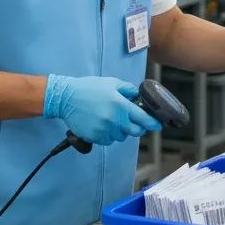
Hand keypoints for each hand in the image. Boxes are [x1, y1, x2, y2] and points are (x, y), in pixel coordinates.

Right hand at [43, 75, 159, 144]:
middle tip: (134, 121)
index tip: (158, 125)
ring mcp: (104, 130)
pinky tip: (103, 124)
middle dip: (138, 127)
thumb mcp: (111, 83)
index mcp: (120, 105)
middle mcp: (114, 120)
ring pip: (121, 137)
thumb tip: (138, 96)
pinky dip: (109, 135)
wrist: (66, 98)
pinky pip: (108, 140)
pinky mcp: (95, 137)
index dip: (153, 124)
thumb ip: (128, 90)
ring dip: (121, 130)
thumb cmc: (89, 88)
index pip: (143, 119)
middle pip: (135, 131)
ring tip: (112, 119)